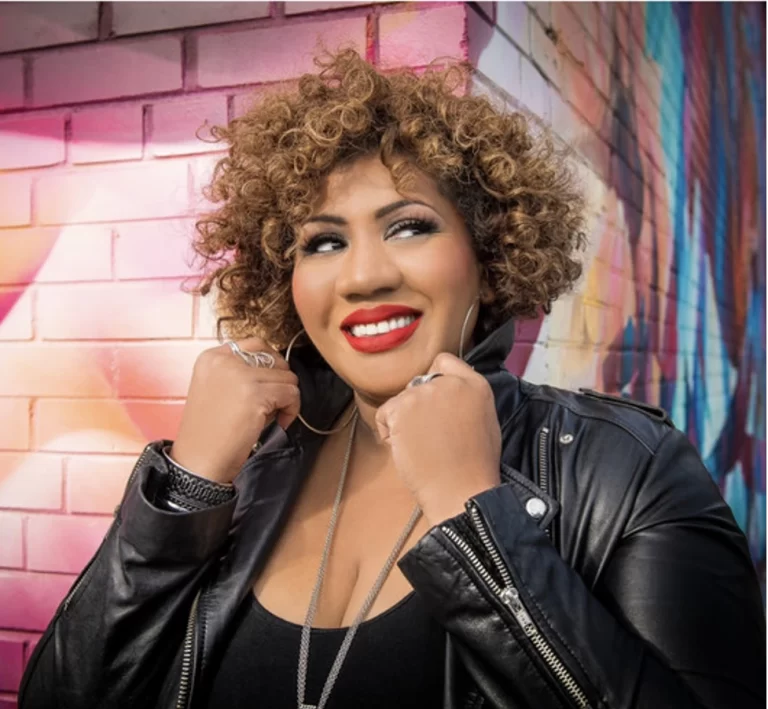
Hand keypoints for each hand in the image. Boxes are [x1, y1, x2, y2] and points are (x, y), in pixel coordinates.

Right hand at [170, 338, 299, 483]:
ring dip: (286, 399)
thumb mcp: (216, 388)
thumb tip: (278, 369)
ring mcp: (241, 376)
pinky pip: (292, 393)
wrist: (198, 461)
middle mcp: (225, 360)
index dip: (271, 365)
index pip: (256, 344)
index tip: (269, 386)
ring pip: (288, 377)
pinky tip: (278, 423)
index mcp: (212, 357)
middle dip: (280, 382)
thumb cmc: (209, 432)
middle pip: (276, 359)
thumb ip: (241, 373)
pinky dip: (291, 410)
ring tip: (271, 417)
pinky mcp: (256, 395)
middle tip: (272, 404)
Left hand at [374, 353, 501, 523]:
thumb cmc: (474, 467)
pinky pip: (384, 415)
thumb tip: (447, 392)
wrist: (461, 490)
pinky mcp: (402, 408)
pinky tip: (409, 449)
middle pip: (419, 384)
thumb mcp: (485, 420)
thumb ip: (466, 398)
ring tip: (423, 447)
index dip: (435, 381)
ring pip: (401, 401)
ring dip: (404, 422)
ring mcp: (424, 394)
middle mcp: (449, 382)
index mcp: (475, 384)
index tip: (435, 402)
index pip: (444, 361)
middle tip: (432, 436)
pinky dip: (389, 433)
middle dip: (419, 407)